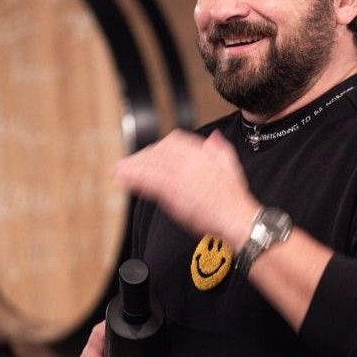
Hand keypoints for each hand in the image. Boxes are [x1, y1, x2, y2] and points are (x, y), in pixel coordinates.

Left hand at [113, 129, 260, 248]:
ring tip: (119, 171)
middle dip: (142, 157)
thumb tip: (214, 139)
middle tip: (130, 163)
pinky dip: (133, 179)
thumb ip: (220, 149)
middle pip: (158, 152)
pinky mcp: (173, 192)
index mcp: (202, 153)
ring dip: (132, 167)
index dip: (159, 147)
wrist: (236, 218)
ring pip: (150, 165)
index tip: (150, 153)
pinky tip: (123, 180)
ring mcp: (180, 175)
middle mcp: (189, 161)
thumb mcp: (231, 166)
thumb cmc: (234, 199)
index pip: (174, 141)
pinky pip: (149, 181)